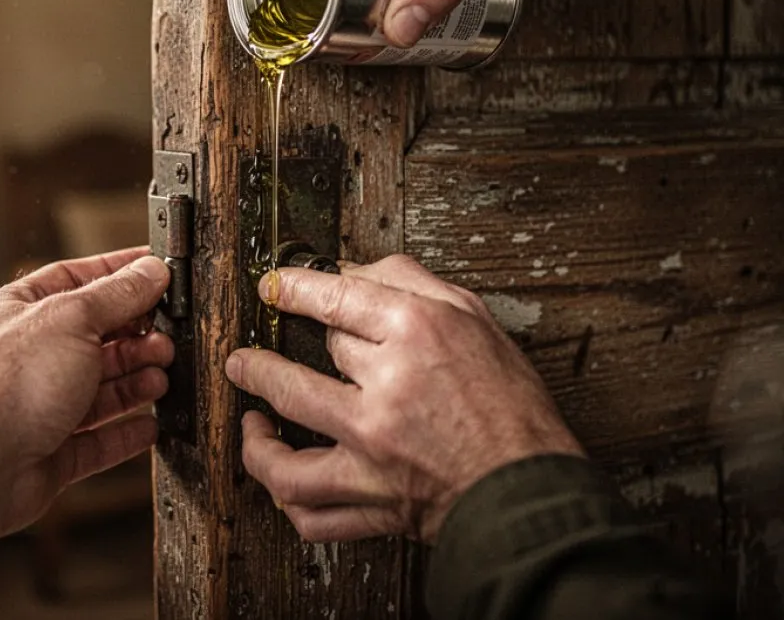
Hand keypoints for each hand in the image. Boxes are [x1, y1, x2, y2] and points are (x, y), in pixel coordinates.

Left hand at [0, 247, 172, 565]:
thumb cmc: (4, 386)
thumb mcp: (72, 319)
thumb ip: (117, 295)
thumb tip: (151, 271)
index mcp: (16, 312)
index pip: (74, 280)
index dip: (118, 275)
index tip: (157, 274)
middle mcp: (24, 358)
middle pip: (93, 338)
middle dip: (134, 338)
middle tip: (166, 340)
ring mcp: (36, 407)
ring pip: (98, 390)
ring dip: (135, 383)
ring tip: (162, 378)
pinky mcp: (48, 454)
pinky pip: (95, 441)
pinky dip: (125, 434)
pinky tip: (150, 426)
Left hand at [225, 254, 582, 543]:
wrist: (535, 487)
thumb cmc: (512, 404)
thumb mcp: (473, 317)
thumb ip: (410, 282)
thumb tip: (355, 270)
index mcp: (416, 333)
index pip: (332, 297)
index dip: (291, 288)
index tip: (272, 289)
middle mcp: (387, 390)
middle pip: (304, 363)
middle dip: (269, 359)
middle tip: (247, 359)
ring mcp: (374, 452)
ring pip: (285, 449)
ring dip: (254, 434)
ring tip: (248, 414)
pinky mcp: (376, 504)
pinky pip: (312, 512)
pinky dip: (287, 499)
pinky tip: (278, 480)